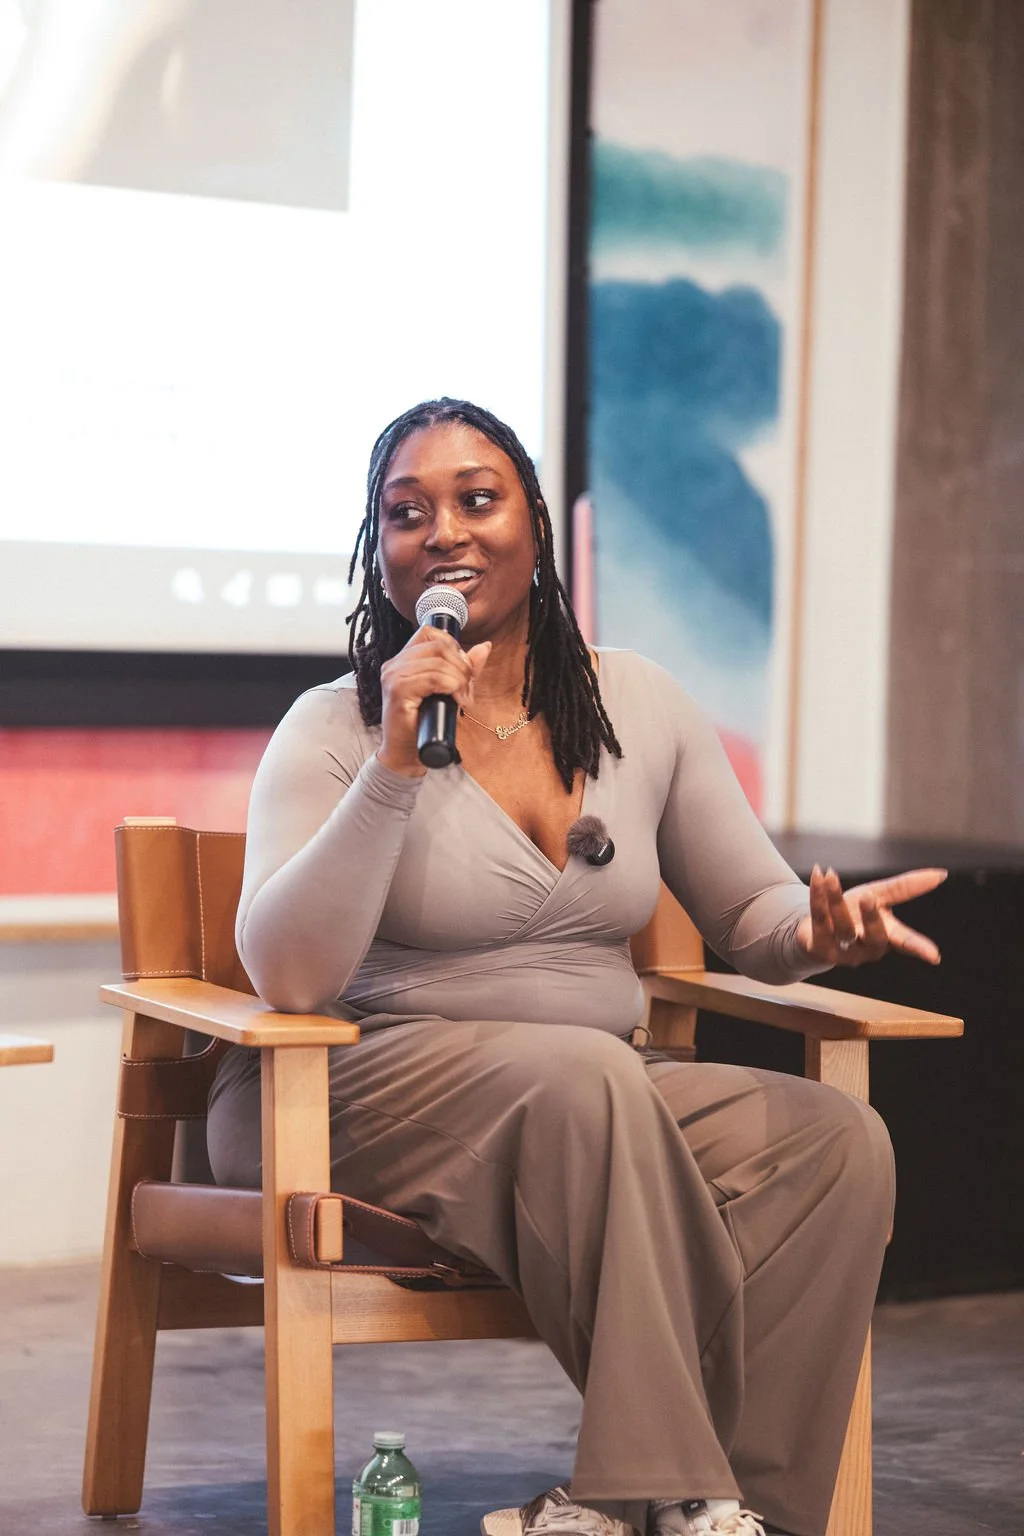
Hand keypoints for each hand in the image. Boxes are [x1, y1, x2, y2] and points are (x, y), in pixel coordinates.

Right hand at [377, 626, 490, 776]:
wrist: (406, 755)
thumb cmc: (426, 724)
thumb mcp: (451, 690)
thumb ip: (465, 668)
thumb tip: (485, 646)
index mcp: (402, 660)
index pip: (429, 632)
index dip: (452, 646)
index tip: (461, 669)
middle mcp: (394, 665)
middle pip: (438, 645)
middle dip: (461, 666)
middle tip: (466, 688)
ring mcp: (394, 677)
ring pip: (439, 662)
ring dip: (459, 680)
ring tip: (461, 699)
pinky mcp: (398, 692)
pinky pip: (434, 678)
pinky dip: (452, 688)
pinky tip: (455, 702)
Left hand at [796, 865, 946, 967]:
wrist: (814, 929)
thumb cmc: (853, 914)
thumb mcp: (879, 897)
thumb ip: (906, 887)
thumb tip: (941, 874)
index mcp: (886, 936)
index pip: (906, 942)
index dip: (919, 948)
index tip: (935, 956)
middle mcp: (866, 948)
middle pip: (874, 937)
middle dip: (871, 917)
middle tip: (868, 896)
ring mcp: (843, 951)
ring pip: (841, 925)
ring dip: (835, 898)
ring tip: (830, 875)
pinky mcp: (819, 947)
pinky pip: (819, 919)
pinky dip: (818, 896)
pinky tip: (818, 876)